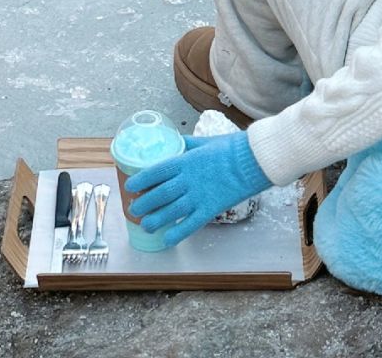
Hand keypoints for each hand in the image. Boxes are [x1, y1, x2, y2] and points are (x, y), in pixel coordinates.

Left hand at [125, 132, 270, 246]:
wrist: (252, 160)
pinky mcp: (210, 208)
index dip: (140, 180)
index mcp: (185, 160)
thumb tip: (176, 142)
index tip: (130, 186)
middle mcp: (187, 179)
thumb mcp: (204, 141)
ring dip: (155, 219)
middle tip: (133, 209)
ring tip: (145, 225)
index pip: (155, 171)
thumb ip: (188, 144)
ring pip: (170, 211)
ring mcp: (198, 195)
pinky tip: (167, 239)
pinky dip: (177, 233)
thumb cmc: (230, 148)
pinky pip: (190, 224)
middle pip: (159, 193)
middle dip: (143, 203)